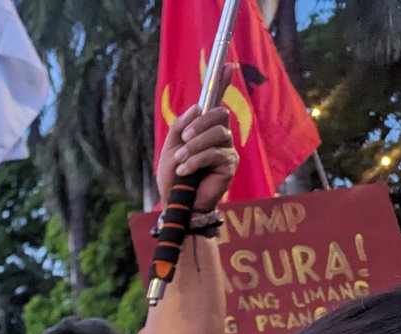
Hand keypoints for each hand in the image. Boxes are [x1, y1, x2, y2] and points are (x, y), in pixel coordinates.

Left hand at [156, 63, 238, 213]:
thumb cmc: (174, 178)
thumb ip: (180, 127)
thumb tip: (197, 107)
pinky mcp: (230, 163)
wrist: (177, 203)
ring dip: (194, 147)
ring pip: (217, 133)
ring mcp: (227, 148)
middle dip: (199, 125)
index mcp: (203, 129)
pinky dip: (197, 161)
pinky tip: (186, 172)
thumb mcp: (170, 149)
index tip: (228, 64)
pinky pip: (215, 153)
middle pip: (218, 114)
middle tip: (184, 141)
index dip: (223, 83)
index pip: (215, 102)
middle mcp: (219, 134)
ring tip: (181, 163)